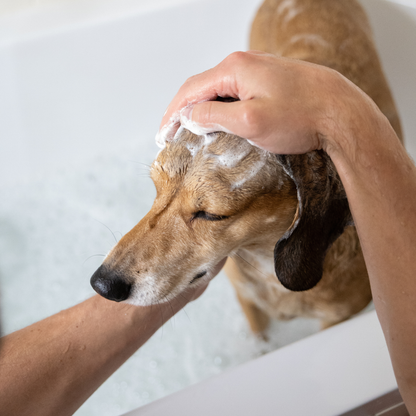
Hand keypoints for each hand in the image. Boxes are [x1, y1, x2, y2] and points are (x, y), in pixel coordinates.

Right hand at [157, 51, 362, 153]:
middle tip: (173, 134)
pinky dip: (222, 107)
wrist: (342, 112)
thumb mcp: (250, 121)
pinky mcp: (270, 82)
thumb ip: (214, 115)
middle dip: (184, 110)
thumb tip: (190, 115)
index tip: (163, 134)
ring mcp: (259, 71)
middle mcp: (244, 64)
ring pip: (220, 90)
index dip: (172, 113)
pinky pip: (236, 93)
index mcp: (234, 69)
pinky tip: (221, 121)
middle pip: (203, 87)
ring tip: (192, 131)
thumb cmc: (301, 116)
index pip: (190, 90)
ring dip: (203, 110)